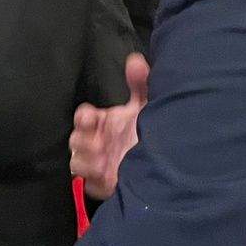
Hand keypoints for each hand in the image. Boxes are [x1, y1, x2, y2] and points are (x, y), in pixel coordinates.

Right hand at [70, 53, 149, 199]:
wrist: (169, 165)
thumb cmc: (151, 133)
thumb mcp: (147, 107)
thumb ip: (141, 84)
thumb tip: (135, 60)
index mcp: (104, 123)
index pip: (83, 117)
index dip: (84, 117)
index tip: (91, 117)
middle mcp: (98, 143)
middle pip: (75, 140)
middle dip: (82, 140)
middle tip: (97, 142)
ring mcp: (99, 165)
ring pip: (77, 163)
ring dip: (87, 161)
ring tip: (102, 161)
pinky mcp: (104, 185)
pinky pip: (89, 185)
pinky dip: (95, 180)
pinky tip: (107, 175)